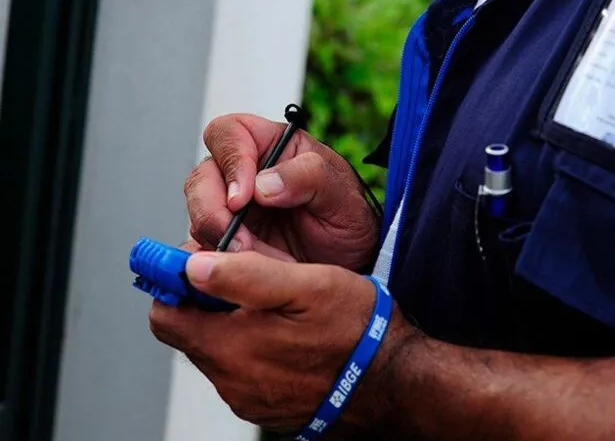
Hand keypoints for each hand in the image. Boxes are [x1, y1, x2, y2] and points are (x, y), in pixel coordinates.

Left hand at [148, 250, 414, 434]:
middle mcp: (231, 379)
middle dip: (206, 302)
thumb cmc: (356, 330)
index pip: (165, 314)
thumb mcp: (307, 286)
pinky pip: (240, 371)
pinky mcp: (265, 405)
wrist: (394, 381)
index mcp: (231, 347)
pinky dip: (251, 349)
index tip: (197, 264)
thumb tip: (194, 267)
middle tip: (245, 279)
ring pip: (216, 351)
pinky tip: (286, 335)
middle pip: (189, 332)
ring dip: (231, 325)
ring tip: (274, 307)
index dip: (175, 282)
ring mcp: (247, 397)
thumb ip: (246, 275)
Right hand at [185, 113, 378, 269]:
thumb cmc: (348, 218)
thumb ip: (309, 177)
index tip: (243, 198)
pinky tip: (241, 277)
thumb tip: (262, 185)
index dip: (230, 161)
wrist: (352, 263)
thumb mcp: (342, 194)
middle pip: (201, 179)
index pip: (228, 133)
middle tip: (242, 242)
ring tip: (258, 261)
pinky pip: (202, 253)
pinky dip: (216, 267)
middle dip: (214, 212)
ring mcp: (229, 211)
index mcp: (269, 146)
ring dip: (221, 244)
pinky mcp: (223, 246)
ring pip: (198, 218)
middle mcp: (242, 175)